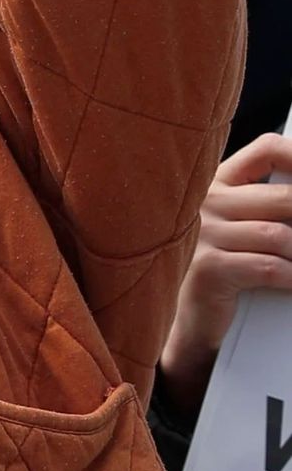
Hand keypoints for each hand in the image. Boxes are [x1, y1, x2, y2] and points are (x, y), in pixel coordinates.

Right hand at [160, 133, 291, 413]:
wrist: (187, 320)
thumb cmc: (222, 270)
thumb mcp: (238, 227)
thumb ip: (266, 204)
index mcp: (217, 184)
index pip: (267, 150)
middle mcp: (207, 202)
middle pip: (285, 196)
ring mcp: (203, 234)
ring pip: (280, 235)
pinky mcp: (208, 269)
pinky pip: (270, 267)